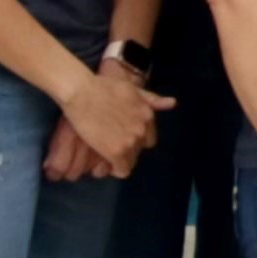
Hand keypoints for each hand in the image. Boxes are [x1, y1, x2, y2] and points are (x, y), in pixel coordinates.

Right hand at [48, 52, 161, 177]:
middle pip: (140, 149)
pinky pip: (122, 170)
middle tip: (113, 143)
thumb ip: (152, 99)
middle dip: (130, 148)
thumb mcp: (133, 90)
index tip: (124, 137)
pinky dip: (116, 169)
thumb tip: (173, 103)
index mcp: (148, 116)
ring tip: (108, 153)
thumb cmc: (103, 87)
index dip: (136, 139)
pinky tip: (108, 165)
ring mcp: (130, 142)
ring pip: (132, 161)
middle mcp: (142, 130)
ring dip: (122, 158)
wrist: (83, 92)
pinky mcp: (116, 152)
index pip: (149, 139)